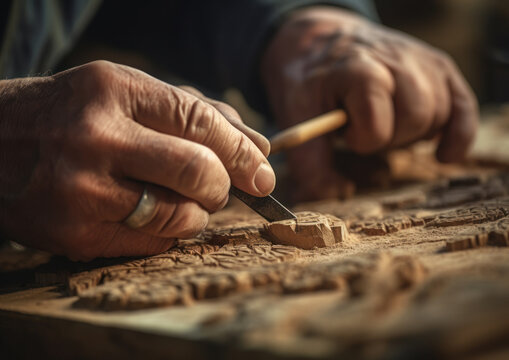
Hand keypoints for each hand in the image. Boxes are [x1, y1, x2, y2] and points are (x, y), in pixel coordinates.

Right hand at [0, 61, 274, 259]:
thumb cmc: (72, 115)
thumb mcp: (127, 95)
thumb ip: (195, 114)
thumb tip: (260, 149)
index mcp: (113, 90)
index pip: (200, 122)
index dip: (242, 151)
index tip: (263, 172)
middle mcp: (95, 138)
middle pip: (198, 172)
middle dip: (224, 186)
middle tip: (220, 188)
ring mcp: (81, 190)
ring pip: (179, 217)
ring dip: (197, 214)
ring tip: (182, 201)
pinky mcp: (73, 234)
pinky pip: (151, 244)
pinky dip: (167, 234)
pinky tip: (150, 215)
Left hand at [261, 7, 477, 200]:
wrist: (322, 42)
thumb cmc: (311, 81)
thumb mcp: (295, 115)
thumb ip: (310, 160)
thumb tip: (337, 193)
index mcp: (357, 69)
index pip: (378, 121)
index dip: (364, 140)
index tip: (348, 135)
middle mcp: (395, 59)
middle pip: (416, 117)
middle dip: (390, 139)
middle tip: (366, 133)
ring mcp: (421, 61)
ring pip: (439, 114)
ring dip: (414, 134)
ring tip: (387, 125)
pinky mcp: (439, 68)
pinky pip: (464, 109)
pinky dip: (458, 135)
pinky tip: (442, 153)